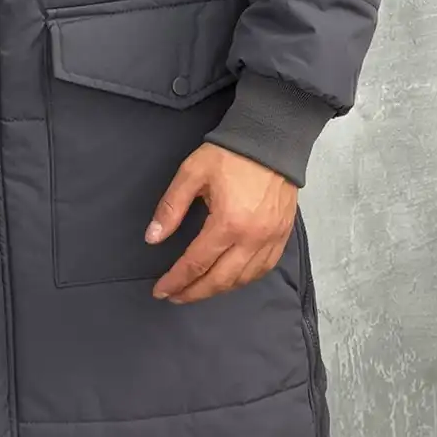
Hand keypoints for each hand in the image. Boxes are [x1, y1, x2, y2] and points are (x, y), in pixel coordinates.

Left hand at [146, 143, 297, 302]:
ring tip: (198, 290)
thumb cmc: (231, 154)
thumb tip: (153, 238)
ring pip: (243, 279)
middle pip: (220, 280)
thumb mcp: (192, 173)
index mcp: (228, 223)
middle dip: (194, 292)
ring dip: (218, 290)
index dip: (175, 281)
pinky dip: (244, 280)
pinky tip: (230, 280)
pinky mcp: (283, 235)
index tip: (160, 291)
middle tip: (176, 297)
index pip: (196, 263)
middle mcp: (252, 238)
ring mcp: (271, 239)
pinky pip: (264, 269)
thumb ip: (171, 208)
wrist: (273, 140)